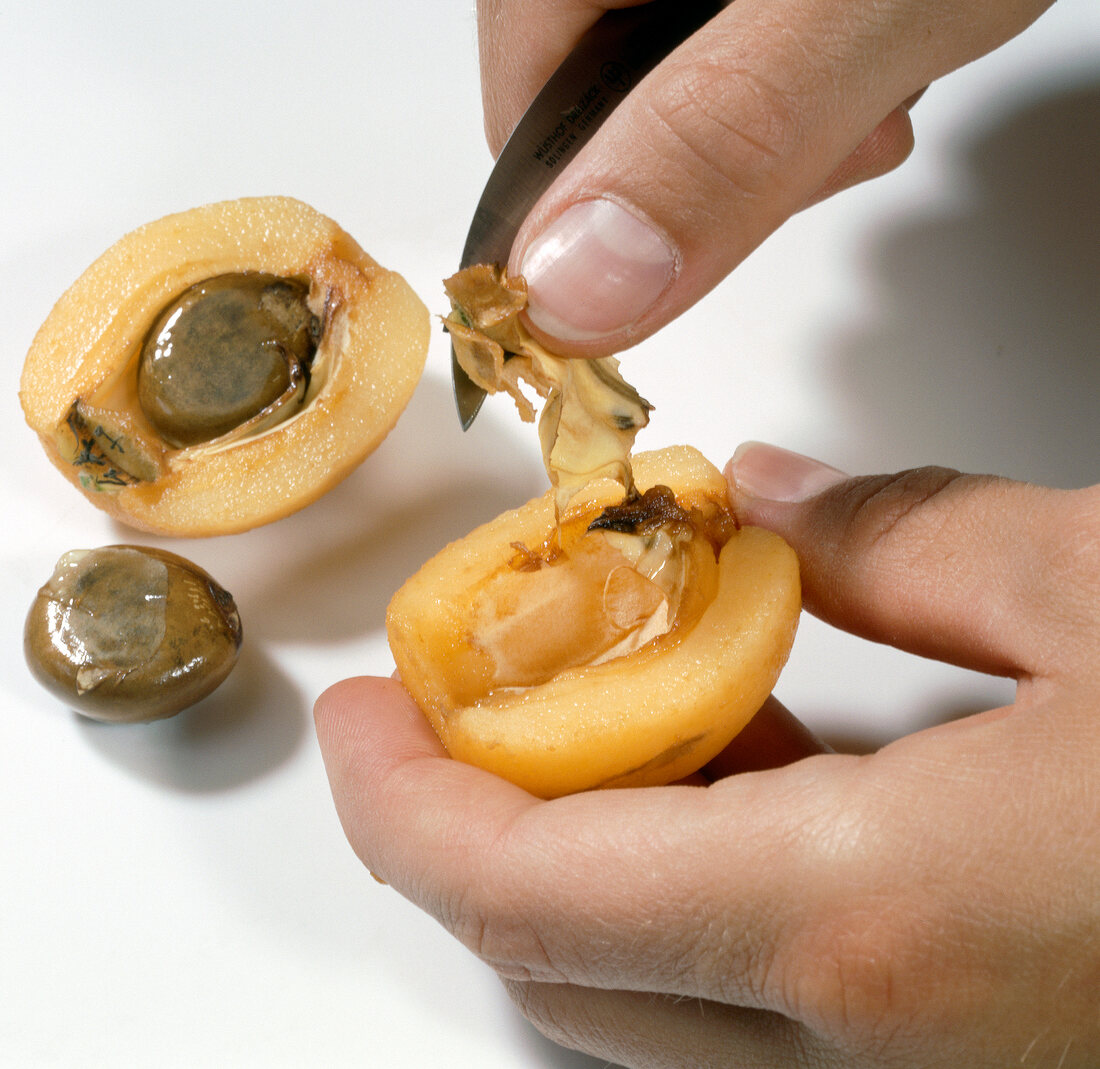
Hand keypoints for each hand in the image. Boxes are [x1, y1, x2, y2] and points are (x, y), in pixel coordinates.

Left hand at [315, 441, 1098, 1067]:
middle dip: (477, 816)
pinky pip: (760, 981)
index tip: (358, 716)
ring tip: (608, 682)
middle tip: (471, 680)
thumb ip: (909, 539)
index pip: (517, 893)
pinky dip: (702, 865)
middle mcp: (870, 1047)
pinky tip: (741, 748)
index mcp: (875, 923)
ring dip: (590, 835)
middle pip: (559, 953)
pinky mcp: (957, 1052)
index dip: (399, 804)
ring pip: (651, 979)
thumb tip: (773, 500)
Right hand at [476, 0, 1052, 354]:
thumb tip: (571, 294)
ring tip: (874, 66)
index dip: (619, 211)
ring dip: (766, 110)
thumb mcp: (861, 4)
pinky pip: (721, 30)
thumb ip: (718, 141)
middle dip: (718, 152)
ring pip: (666, 69)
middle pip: (597, 96)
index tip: (736, 211)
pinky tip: (868, 31)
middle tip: (841, 122)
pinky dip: (793, 58)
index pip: (521, 125)